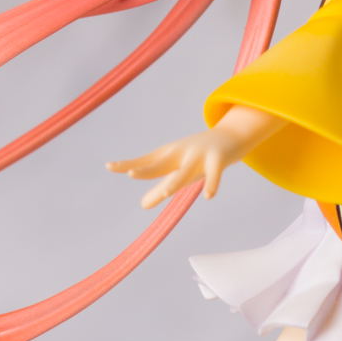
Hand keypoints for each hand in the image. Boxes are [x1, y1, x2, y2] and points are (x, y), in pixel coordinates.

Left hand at [108, 107, 278, 208]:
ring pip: (186, 170)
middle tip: (130, 173)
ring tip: (165, 193)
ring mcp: (200, 155)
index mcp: (169, 156)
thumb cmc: (200, 156)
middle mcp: (181, 153)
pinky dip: (212, 183)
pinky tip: (209, 195)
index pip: (145, 162)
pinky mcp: (219, 158)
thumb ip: (160, 188)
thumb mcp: (179, 171)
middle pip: (161, 164)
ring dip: (176, 180)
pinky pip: (215, 172)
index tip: (109, 166)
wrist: (232, 135)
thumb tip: (142, 205)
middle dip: (147, 169)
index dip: (128, 164)